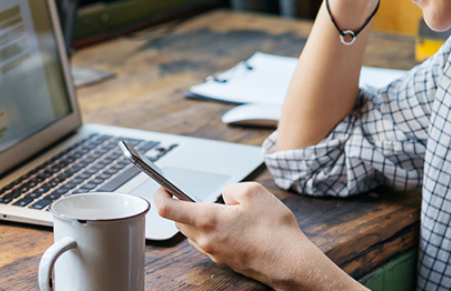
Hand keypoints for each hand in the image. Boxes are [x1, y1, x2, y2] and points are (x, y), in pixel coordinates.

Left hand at [154, 182, 352, 289]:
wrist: (290, 262)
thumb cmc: (274, 230)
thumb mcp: (254, 192)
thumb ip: (232, 188)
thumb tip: (224, 195)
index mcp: (209, 220)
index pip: (169, 210)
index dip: (160, 196)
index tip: (162, 188)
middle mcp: (207, 240)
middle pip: (180, 223)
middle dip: (180, 208)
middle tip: (188, 195)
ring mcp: (216, 253)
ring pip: (194, 235)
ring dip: (195, 221)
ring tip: (215, 209)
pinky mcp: (226, 260)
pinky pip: (209, 244)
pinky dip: (210, 232)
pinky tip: (230, 225)